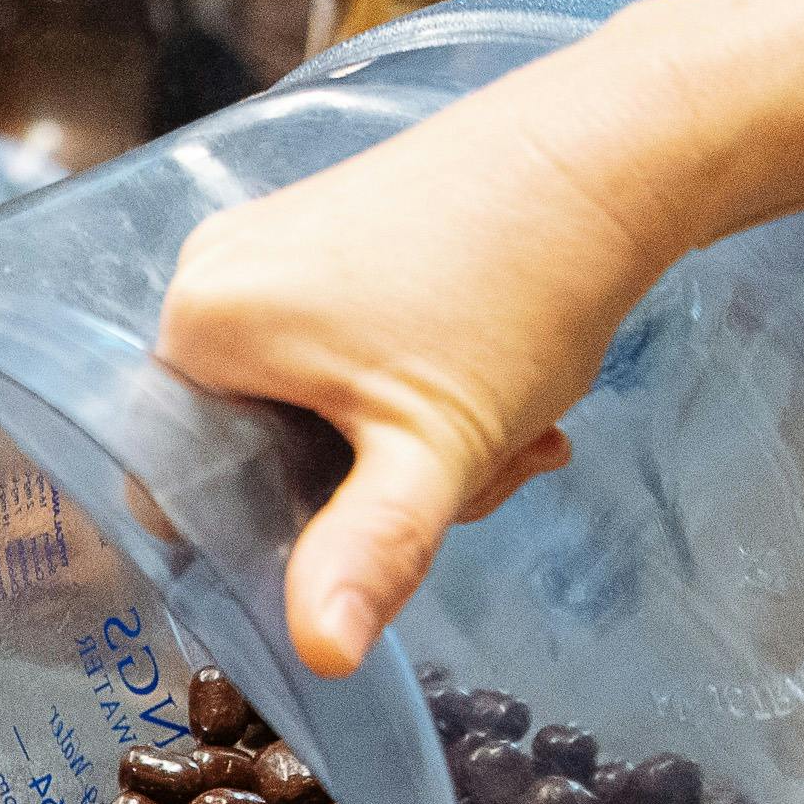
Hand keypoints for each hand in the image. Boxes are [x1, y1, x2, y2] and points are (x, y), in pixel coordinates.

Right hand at [152, 60, 696, 673]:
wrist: (619, 144)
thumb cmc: (519, 291)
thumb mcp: (437, 447)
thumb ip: (366, 552)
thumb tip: (317, 659)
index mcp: (197, 326)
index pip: (184, 490)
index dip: (283, 531)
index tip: (386, 513)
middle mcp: (208, 275)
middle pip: (258, 448)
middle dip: (372, 481)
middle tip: (478, 467)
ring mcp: (268, 244)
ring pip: (312, 403)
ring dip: (408, 437)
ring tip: (508, 423)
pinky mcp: (327, 226)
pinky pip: (338, 344)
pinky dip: (413, 380)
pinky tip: (495, 374)